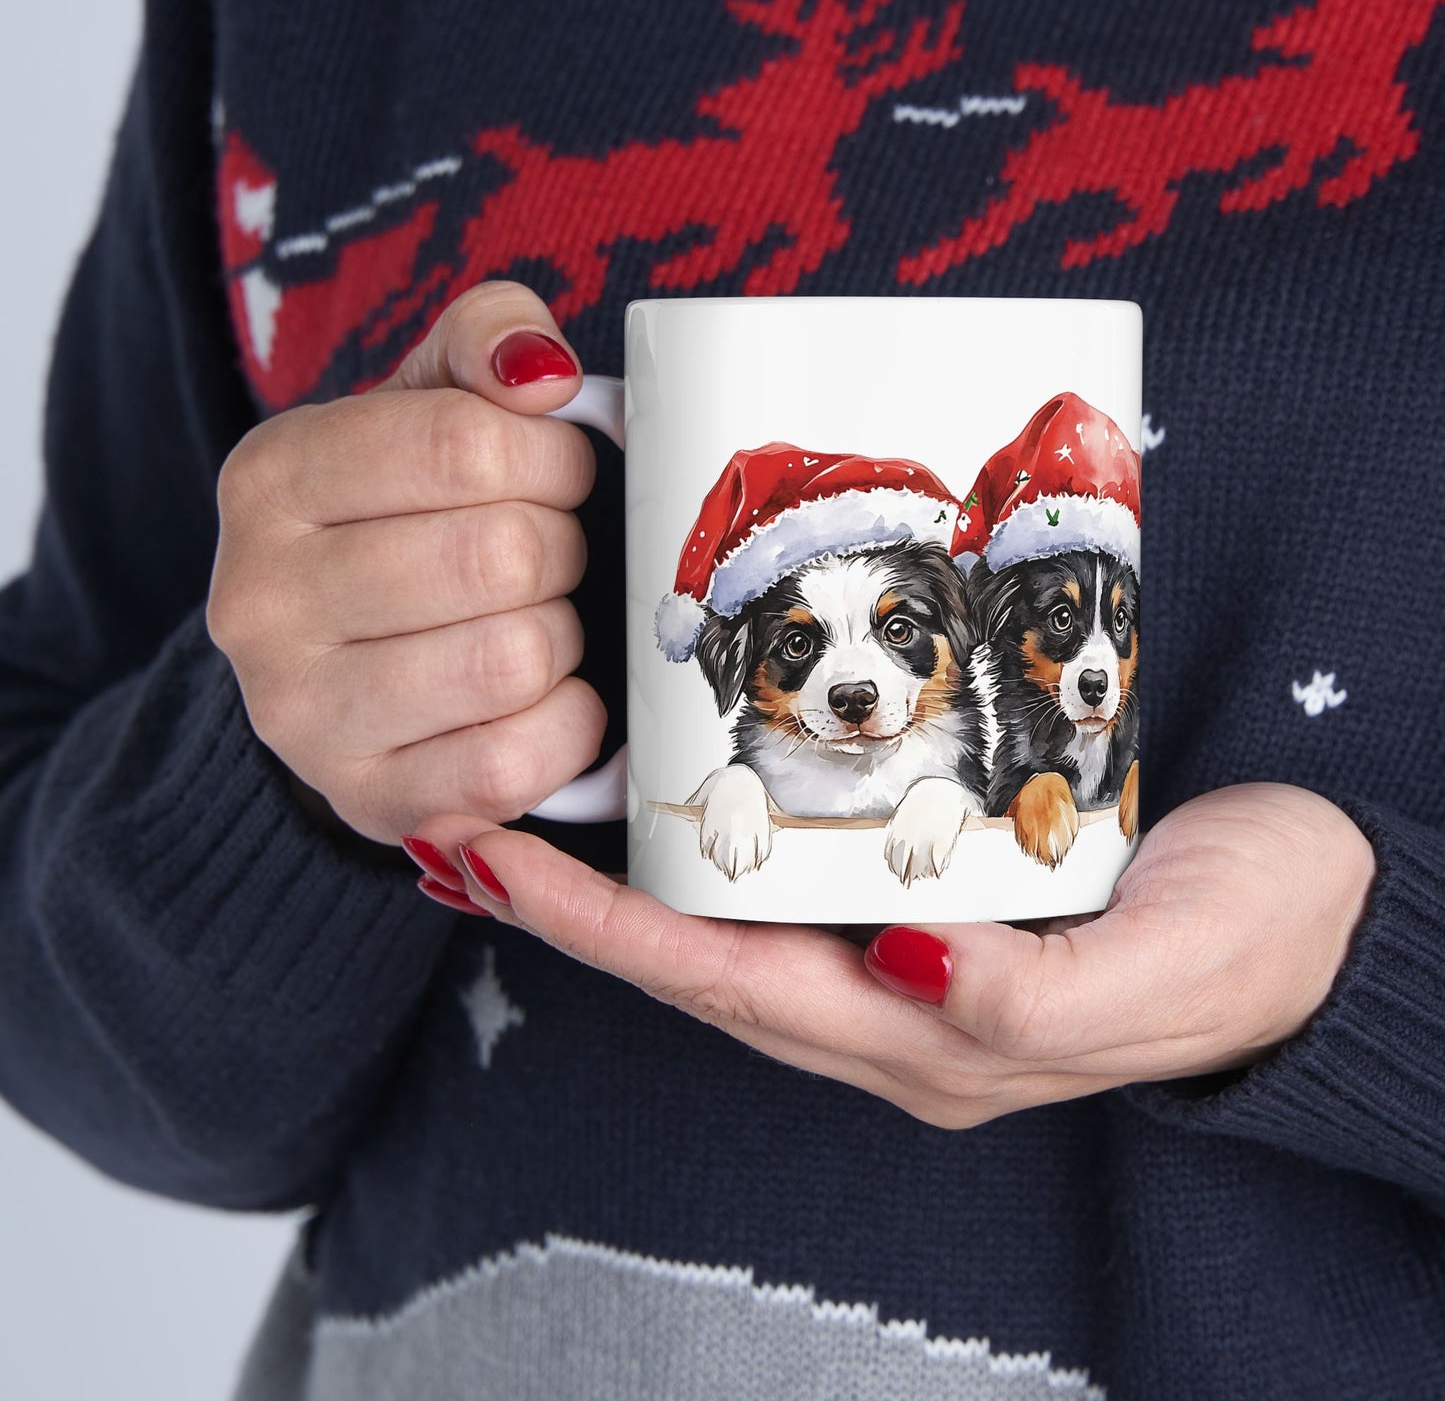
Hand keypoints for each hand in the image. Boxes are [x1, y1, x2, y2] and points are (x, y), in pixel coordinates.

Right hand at [207, 282, 604, 842]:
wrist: (344, 665)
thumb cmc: (406, 520)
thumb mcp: (427, 403)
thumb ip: (486, 341)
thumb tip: (543, 372)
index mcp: (271, 478)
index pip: (466, 444)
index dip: (553, 459)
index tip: (557, 474)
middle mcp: (260, 601)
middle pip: (501, 556)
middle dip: (560, 549)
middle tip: (547, 556)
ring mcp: (303, 716)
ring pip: (514, 659)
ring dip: (561, 637)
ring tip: (534, 623)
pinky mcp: (369, 800)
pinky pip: (515, 763)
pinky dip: (566, 725)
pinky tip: (544, 698)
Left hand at [408, 784, 1375, 1125]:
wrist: (1325, 913)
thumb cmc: (1255, 942)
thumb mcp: (1165, 973)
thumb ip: (1033, 995)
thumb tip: (905, 967)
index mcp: (938, 1039)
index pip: (730, 987)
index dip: (603, 933)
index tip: (491, 861)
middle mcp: (899, 1009)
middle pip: (700, 965)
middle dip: (575, 909)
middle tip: (462, 825)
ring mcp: (909, 960)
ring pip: (731, 930)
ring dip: (625, 883)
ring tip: (526, 815)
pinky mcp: (935, 898)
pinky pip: (791, 887)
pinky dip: (709, 852)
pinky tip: (670, 807)